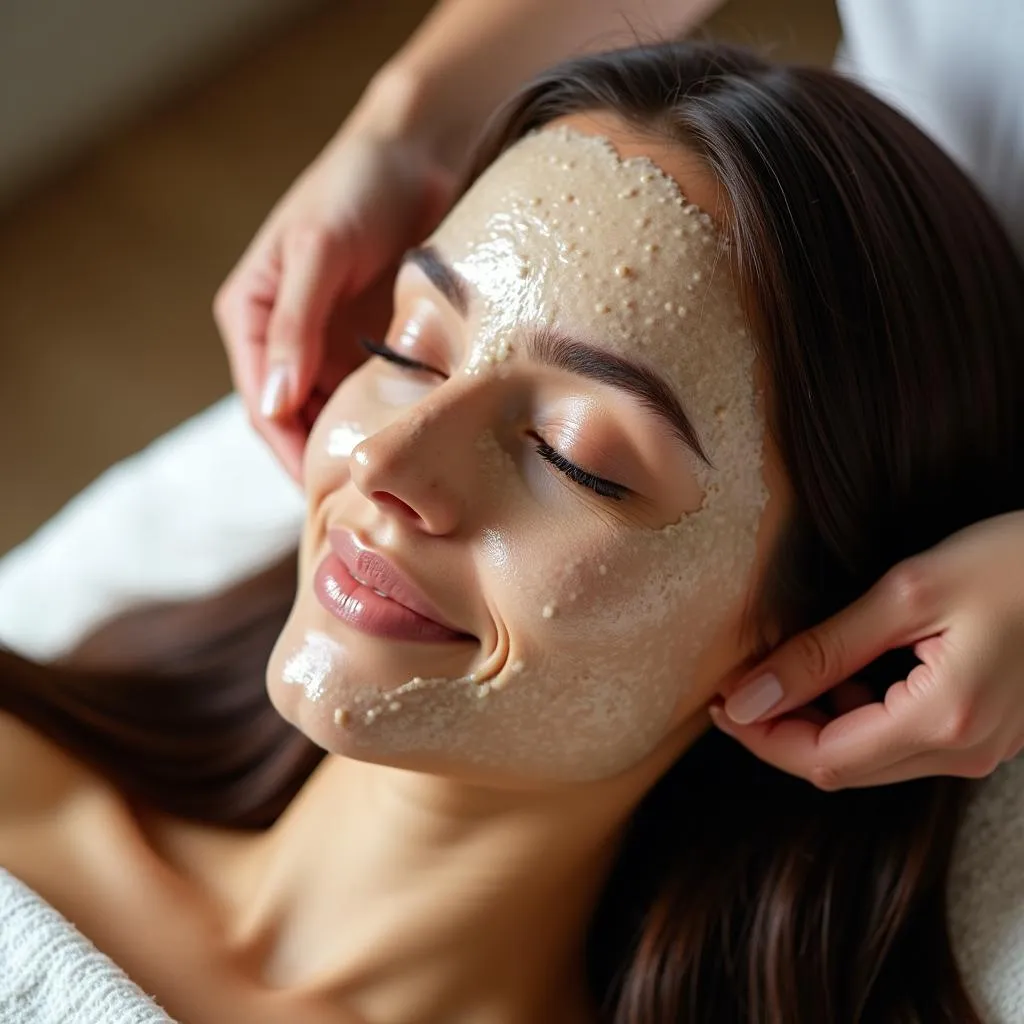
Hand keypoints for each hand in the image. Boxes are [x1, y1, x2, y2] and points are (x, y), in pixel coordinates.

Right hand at [214, 121, 457, 479]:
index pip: (264, 406)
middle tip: (361, 512)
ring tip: (392, 491)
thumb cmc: (355, 188)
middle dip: (324, 462)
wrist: (417, 152)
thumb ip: (296, 327)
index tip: (322, 497)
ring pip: (338, 414)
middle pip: (299, 421)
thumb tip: (276, 406)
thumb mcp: (319, 251)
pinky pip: (376, 395)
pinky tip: (413, 447)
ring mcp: (333, 345)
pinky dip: (389, 421)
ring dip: (359, 448)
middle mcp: (288, 340)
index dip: (288, 453)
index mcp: (253, 318)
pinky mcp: (374, 343)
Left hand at [710, 511, 1023, 788]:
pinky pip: (901, 745)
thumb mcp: (906, 594)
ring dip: (816, 724)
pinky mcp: (984, 734)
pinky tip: (844, 675)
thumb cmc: (1011, 561)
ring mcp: (980, 750)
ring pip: (869, 761)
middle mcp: (964, 752)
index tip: (720, 701)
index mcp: (943, 721)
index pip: (823, 757)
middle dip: (780, 731)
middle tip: (740, 686)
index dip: (762, 736)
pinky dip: (857, 718)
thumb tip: (749, 696)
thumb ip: (823, 651)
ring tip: (787, 672)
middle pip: (842, 768)